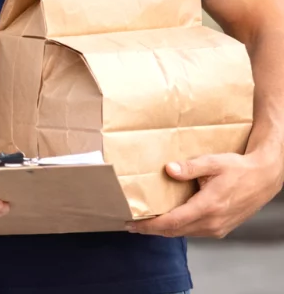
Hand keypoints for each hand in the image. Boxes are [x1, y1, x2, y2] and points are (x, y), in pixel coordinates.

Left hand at [128, 150, 283, 237]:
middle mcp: (212, 222)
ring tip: (145, 221)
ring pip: (184, 232)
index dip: (149, 225)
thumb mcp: (213, 162)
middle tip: (130, 224)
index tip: (131, 224)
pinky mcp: (221, 228)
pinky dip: (178, 228)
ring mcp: (218, 228)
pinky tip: (168, 219)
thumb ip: (190, 167)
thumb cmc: (238, 168)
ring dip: (164, 229)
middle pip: (174, 231)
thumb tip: (169, 170)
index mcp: (208, 206)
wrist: (263, 178)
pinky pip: (194, 231)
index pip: (172, 222)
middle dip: (151, 229)